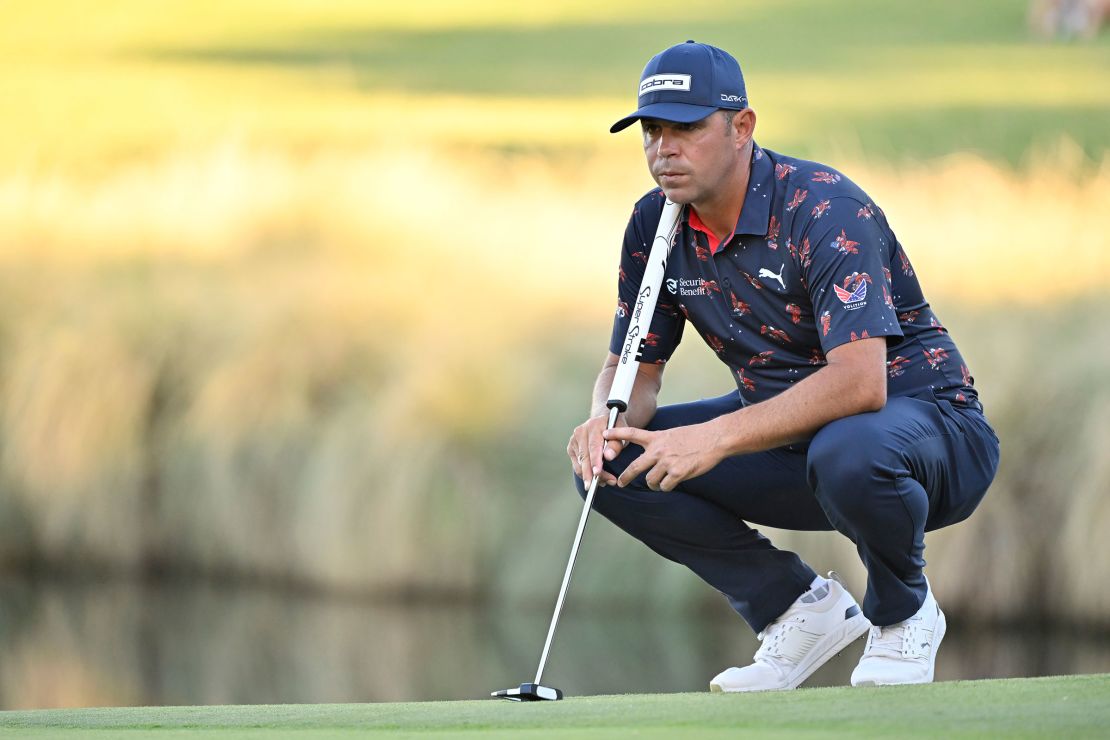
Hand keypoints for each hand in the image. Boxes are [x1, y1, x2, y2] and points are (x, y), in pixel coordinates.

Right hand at [567, 413, 626, 486]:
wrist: (605, 422)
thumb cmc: (616, 429)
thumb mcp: (622, 434)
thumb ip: (616, 444)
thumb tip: (608, 456)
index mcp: (594, 425)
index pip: (594, 446)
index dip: (595, 461)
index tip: (597, 473)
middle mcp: (581, 431)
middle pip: (585, 457)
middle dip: (591, 473)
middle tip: (601, 485)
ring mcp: (574, 440)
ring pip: (580, 463)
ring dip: (591, 476)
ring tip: (606, 482)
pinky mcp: (571, 448)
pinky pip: (577, 465)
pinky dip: (586, 474)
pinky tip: (597, 478)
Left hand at [603, 423, 724, 491]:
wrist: (714, 438)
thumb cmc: (695, 436)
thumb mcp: (672, 434)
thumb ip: (659, 443)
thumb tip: (652, 456)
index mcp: (657, 438)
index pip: (632, 434)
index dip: (616, 433)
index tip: (604, 434)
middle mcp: (659, 450)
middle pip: (635, 467)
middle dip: (625, 477)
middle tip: (620, 483)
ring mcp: (667, 462)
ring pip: (650, 481)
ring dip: (654, 484)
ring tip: (660, 482)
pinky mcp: (678, 472)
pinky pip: (665, 486)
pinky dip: (667, 487)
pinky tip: (673, 482)